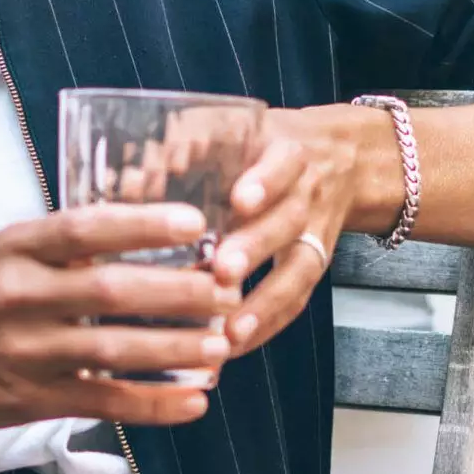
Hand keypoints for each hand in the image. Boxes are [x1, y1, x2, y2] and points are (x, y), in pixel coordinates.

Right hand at [0, 205, 240, 449]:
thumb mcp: (8, 254)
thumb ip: (69, 246)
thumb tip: (156, 228)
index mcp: (16, 248)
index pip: (85, 227)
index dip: (143, 223)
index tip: (196, 220)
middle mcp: (20, 296)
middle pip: (111, 291)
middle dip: (179, 292)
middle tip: (228, 289)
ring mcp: (27, 352)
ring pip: (114, 351)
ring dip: (175, 349)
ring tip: (222, 344)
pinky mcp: (33, 400)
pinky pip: (105, 403)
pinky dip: (155, 404)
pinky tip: (195, 400)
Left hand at [212, 105, 400, 357]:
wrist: (343, 157)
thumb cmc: (266, 143)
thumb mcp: (240, 127)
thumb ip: (191, 142)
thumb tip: (130, 175)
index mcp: (288, 152)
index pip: (283, 164)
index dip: (265, 182)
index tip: (240, 200)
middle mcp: (308, 194)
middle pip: (288, 221)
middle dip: (256, 247)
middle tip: (222, 271)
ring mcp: (316, 233)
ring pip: (298, 269)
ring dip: (264, 303)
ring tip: (229, 332)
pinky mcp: (315, 265)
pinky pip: (297, 299)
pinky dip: (267, 325)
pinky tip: (234, 346)